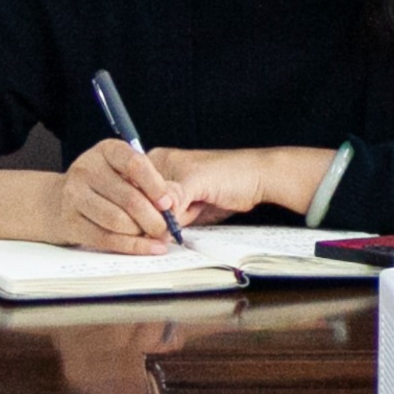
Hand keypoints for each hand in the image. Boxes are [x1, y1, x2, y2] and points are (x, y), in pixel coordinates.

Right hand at [49, 139, 186, 253]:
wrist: (57, 201)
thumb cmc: (104, 184)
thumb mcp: (123, 171)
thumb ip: (148, 183)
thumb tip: (173, 205)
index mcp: (106, 151)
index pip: (135, 164)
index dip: (156, 186)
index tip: (168, 203)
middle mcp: (87, 170)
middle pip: (129, 199)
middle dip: (154, 218)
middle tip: (167, 227)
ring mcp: (74, 196)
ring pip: (118, 221)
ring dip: (142, 233)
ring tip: (155, 234)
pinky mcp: (70, 223)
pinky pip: (107, 239)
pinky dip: (133, 246)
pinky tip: (150, 248)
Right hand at [146, 147, 330, 224]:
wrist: (259, 181)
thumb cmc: (234, 171)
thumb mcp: (200, 180)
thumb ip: (175, 195)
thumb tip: (159, 213)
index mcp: (158, 163)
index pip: (134, 187)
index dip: (141, 205)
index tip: (157, 214)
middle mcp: (161, 179)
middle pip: (142, 208)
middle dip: (157, 217)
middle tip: (183, 212)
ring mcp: (172, 197)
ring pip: (155, 220)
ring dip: (169, 225)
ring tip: (192, 212)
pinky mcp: (183, 211)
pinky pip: (170, 226)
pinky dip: (177, 230)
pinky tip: (190, 223)